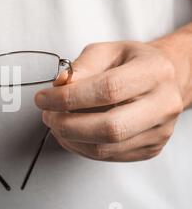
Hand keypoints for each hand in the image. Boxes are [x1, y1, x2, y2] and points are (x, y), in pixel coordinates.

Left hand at [35, 41, 184, 161]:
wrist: (163, 80)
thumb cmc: (131, 64)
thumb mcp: (106, 51)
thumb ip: (82, 66)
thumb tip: (59, 84)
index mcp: (154, 72)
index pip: (108, 90)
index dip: (69, 97)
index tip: (43, 98)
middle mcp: (163, 104)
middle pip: (110, 127)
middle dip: (67, 125)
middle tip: (47, 116)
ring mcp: (159, 131)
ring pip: (105, 148)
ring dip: (70, 138)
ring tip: (56, 123)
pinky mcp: (150, 149)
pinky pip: (107, 156)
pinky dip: (80, 147)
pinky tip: (71, 133)